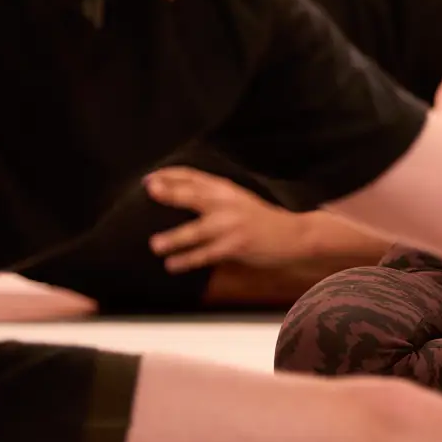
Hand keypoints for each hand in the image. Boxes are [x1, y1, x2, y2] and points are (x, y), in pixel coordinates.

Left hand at [143, 167, 310, 272]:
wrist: (292, 235)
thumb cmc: (258, 220)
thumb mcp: (237, 200)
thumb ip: (211, 197)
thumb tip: (175, 196)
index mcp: (226, 189)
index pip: (193, 176)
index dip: (169, 176)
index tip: (149, 179)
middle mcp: (228, 202)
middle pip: (193, 194)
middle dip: (170, 192)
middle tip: (149, 192)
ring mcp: (232, 225)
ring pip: (197, 231)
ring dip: (174, 238)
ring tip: (155, 245)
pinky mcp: (237, 245)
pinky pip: (207, 254)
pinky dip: (188, 260)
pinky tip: (173, 265)